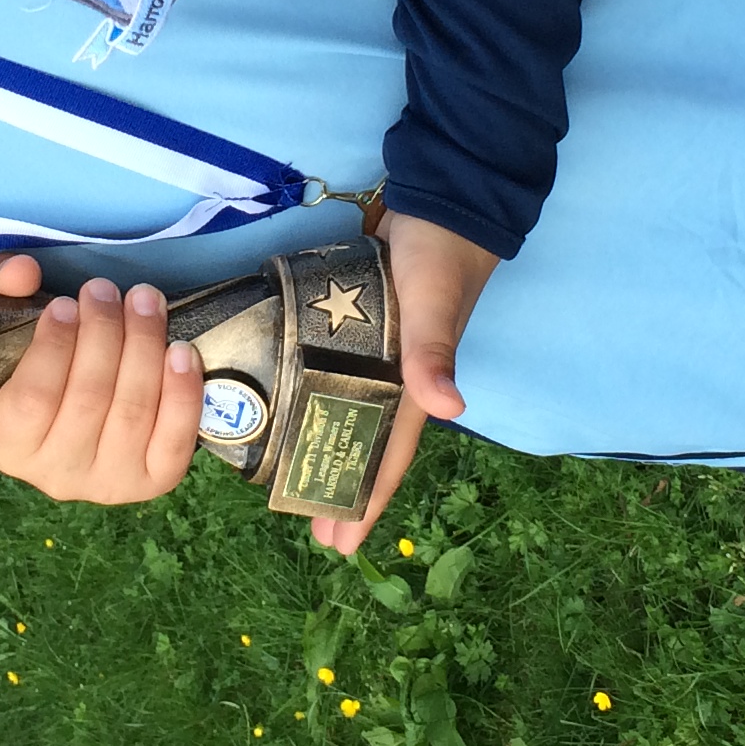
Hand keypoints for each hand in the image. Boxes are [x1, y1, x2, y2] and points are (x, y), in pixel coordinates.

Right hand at [0, 255, 201, 505]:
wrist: (78, 429)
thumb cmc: (42, 376)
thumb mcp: (11, 337)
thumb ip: (3, 295)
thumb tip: (21, 269)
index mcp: (11, 446)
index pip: (33, 398)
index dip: (54, 347)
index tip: (67, 303)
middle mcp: (57, 475)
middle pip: (89, 398)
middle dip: (104, 333)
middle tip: (107, 291)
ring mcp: (108, 484)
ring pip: (133, 411)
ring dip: (144, 347)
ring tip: (145, 302)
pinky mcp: (153, 482)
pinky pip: (174, 439)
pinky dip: (182, 392)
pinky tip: (180, 351)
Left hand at [313, 210, 497, 555]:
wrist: (444, 199)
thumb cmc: (441, 255)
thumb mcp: (435, 301)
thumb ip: (435, 350)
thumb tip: (450, 407)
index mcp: (415, 383)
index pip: (388, 455)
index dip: (365, 501)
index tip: (340, 546)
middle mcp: (398, 376)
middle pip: (367, 445)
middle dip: (343, 490)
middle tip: (314, 535)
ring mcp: (378, 352)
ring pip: (349, 415)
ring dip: (330, 450)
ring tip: (298, 483)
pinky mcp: (360, 326)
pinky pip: (335, 378)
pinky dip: (318, 402)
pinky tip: (293, 409)